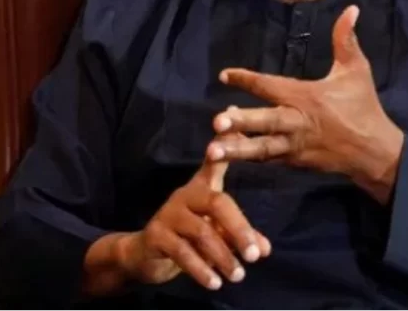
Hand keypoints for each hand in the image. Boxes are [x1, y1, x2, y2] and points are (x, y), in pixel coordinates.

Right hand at [119, 154, 270, 290]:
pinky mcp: (156, 235)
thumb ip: (239, 236)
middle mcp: (185, 195)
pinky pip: (182, 252)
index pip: (215, 163)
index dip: (225, 143)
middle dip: (239, 228)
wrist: (144, 253)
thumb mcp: (215, 232)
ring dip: (222, 256)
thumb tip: (264, 249)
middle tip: (255, 254)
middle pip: (216, 202)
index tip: (234, 124)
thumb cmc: (186, 235)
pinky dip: (200, 269)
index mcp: (201, 188)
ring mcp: (169, 214)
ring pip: (201, 231)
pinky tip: (214, 283)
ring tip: (238, 275)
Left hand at [207, 6, 403, 203]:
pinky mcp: (293, 162)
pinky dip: (248, 157)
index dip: (247, 79)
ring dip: (236, 150)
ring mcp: (293, 146)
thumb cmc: (362, 108)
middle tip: (216, 122)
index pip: (271, 86)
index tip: (224, 74)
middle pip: (265, 122)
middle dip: (241, 122)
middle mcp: (296, 122)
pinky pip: (267, 160)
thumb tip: (351, 8)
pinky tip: (227, 154)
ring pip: (261, 148)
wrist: (375, 153)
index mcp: (306, 97)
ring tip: (212, 152)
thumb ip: (346, 40)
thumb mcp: (357, 71)